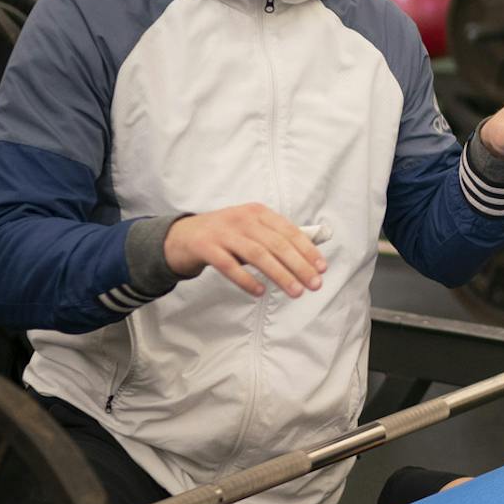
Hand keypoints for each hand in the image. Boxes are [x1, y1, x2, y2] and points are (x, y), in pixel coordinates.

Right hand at [163, 205, 326, 299]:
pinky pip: (228, 265)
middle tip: (314, 285)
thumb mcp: (251, 230)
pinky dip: (246, 279)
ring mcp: (222, 232)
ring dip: (280, 274)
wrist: (181, 236)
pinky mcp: (205, 247)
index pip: (289, 231)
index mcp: (257, 212)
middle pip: (276, 244)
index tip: (322, 268)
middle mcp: (242, 218)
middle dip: (299, 265)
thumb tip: (311, 256)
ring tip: (295, 292)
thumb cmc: (225, 236)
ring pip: (257, 254)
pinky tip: (260, 291)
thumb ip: (276, 239)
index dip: (307, 250)